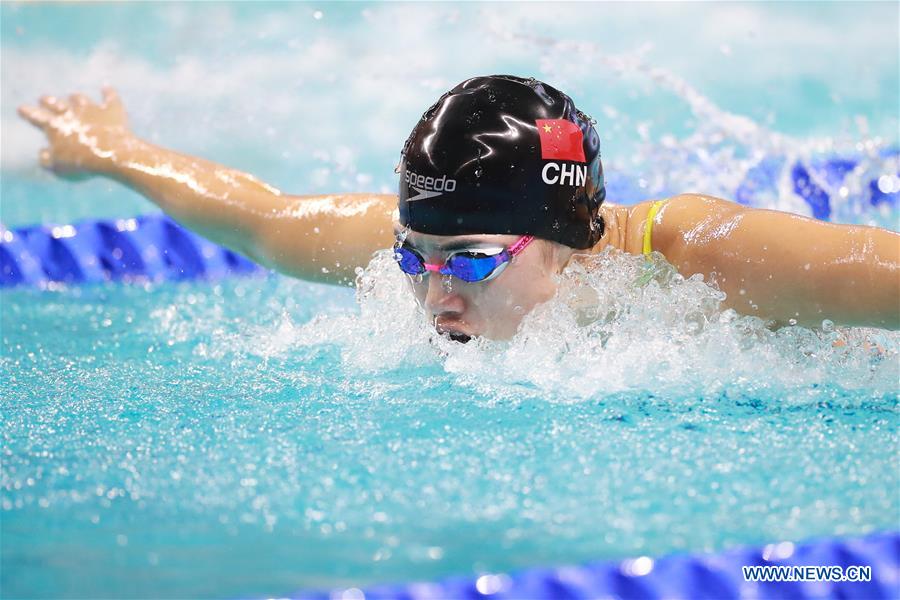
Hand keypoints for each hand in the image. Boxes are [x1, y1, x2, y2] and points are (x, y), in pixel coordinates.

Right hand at [17, 87, 133, 178]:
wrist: (113, 154)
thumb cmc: (83, 163)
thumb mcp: (58, 167)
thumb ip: (47, 158)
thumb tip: (43, 152)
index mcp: (56, 126)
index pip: (38, 117)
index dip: (29, 113)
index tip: (22, 108)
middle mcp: (72, 113)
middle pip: (57, 104)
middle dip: (49, 101)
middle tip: (43, 98)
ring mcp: (93, 110)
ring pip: (81, 99)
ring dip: (76, 97)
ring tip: (73, 95)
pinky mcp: (112, 111)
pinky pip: (110, 98)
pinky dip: (108, 92)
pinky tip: (106, 87)